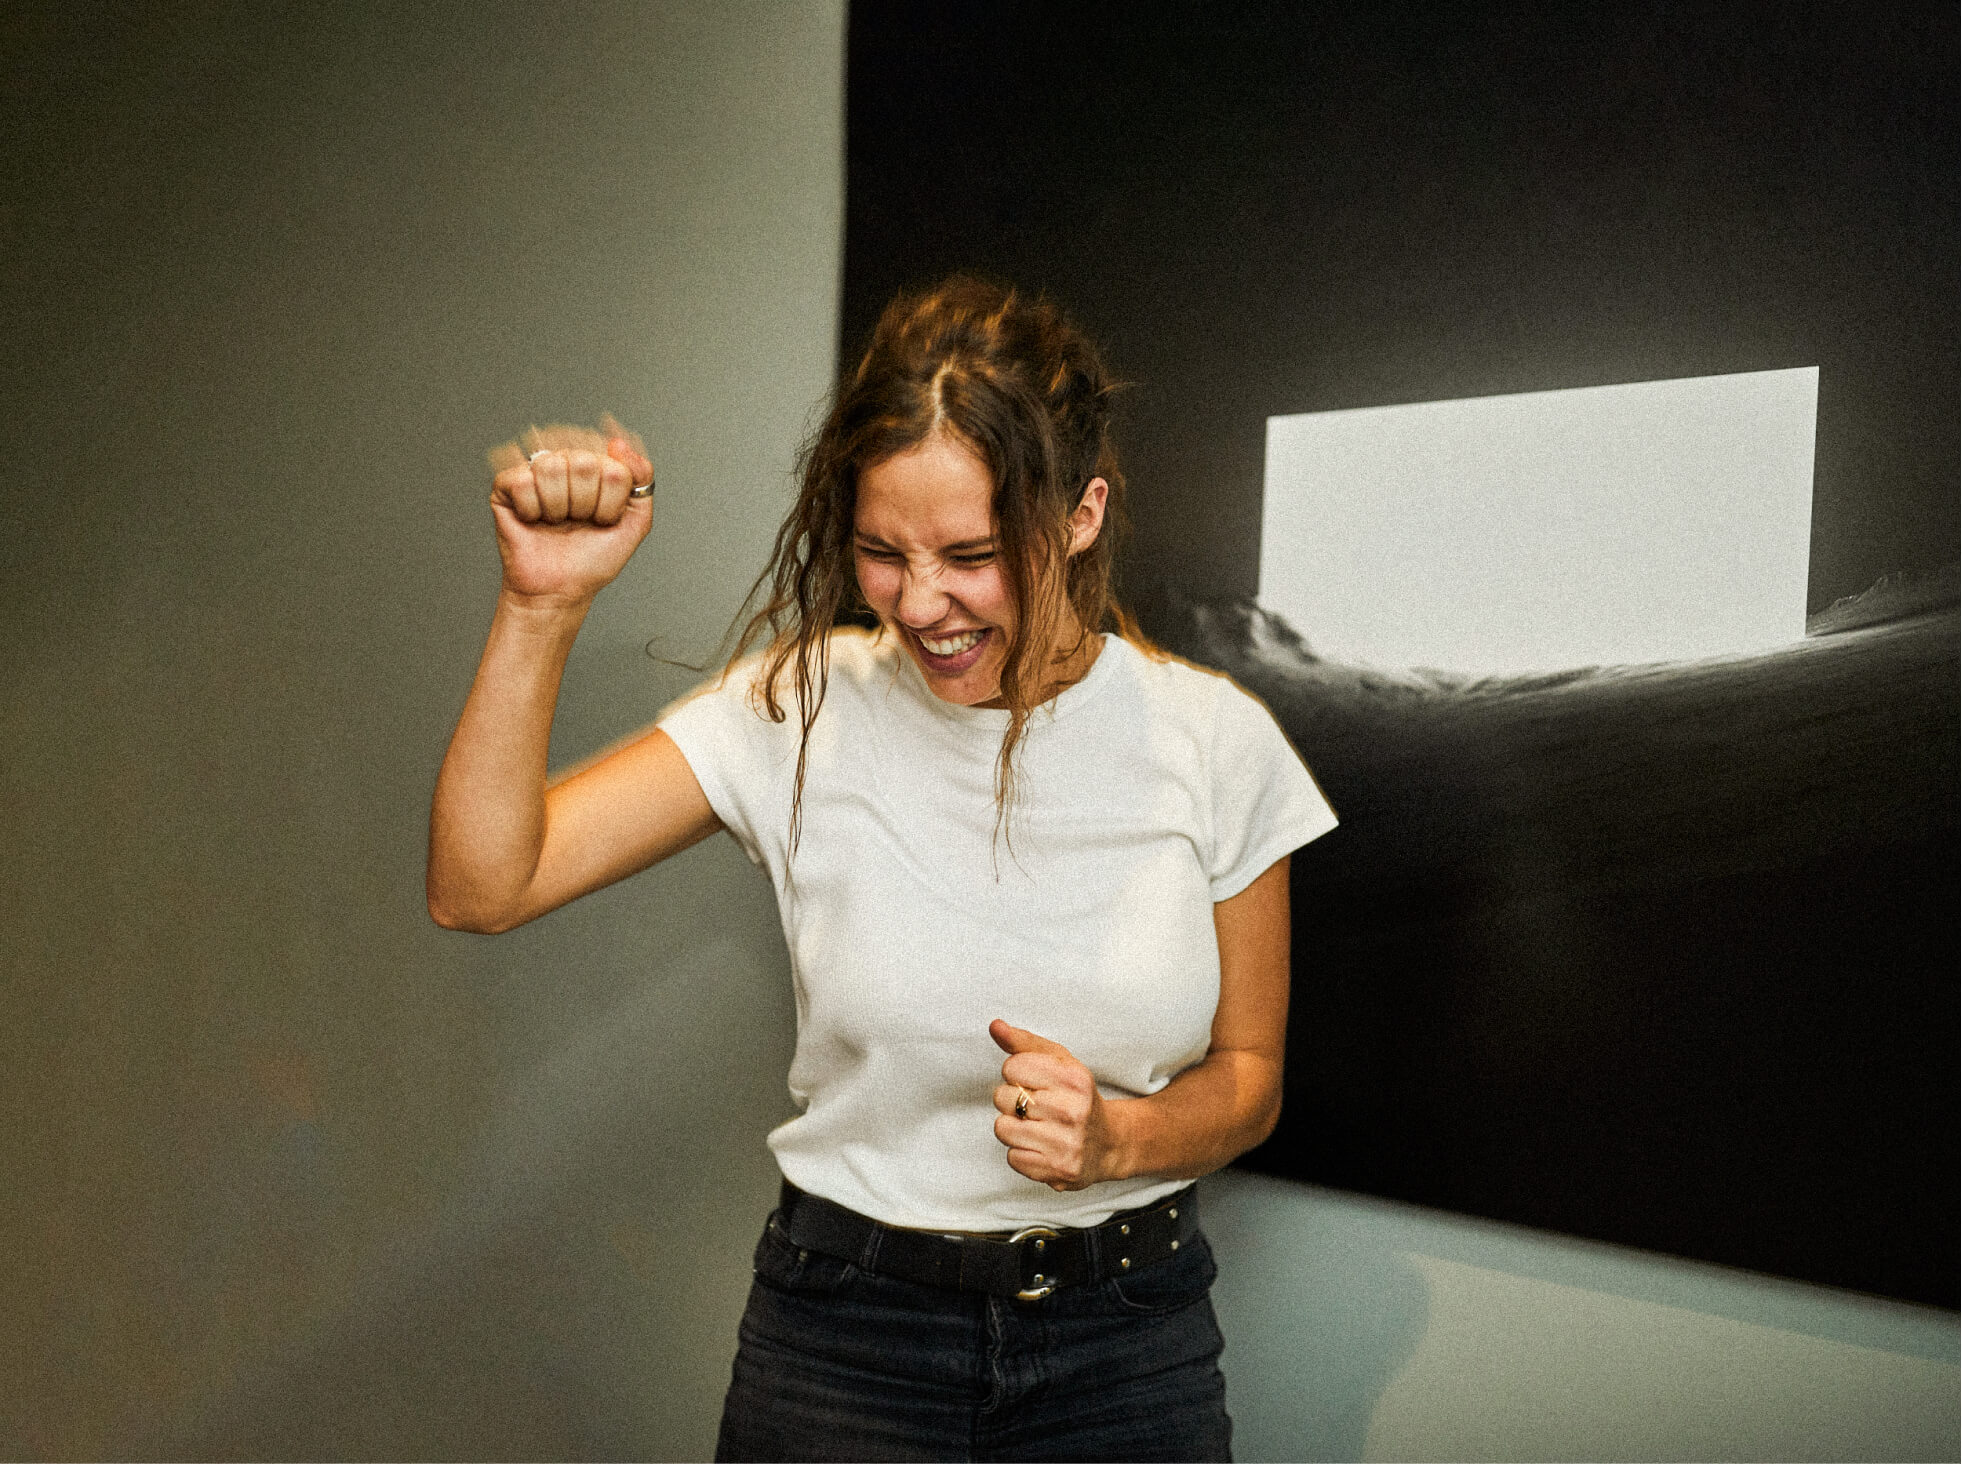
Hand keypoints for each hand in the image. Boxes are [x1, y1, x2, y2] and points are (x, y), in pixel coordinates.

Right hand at [484, 415, 654, 605]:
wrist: (560, 590)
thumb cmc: (592, 560)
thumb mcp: (635, 523)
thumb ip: (642, 479)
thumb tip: (619, 443)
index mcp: (600, 467)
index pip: (615, 465)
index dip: (612, 502)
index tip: (604, 518)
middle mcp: (568, 462)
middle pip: (584, 462)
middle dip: (586, 504)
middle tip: (579, 522)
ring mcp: (537, 471)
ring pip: (552, 466)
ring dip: (559, 507)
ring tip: (557, 521)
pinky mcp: (506, 484)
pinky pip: (522, 481)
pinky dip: (532, 510)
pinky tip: (534, 519)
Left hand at [990, 1019, 1118, 1190]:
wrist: (1109, 1144)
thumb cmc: (1077, 1098)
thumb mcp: (1060, 1063)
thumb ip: (1024, 1043)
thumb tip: (995, 1026)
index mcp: (1073, 1078)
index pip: (1012, 1066)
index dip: (1017, 1073)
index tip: (1035, 1082)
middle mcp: (1071, 1111)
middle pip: (1002, 1097)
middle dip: (1013, 1100)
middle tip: (1037, 1107)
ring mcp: (1065, 1144)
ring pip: (1002, 1128)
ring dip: (1013, 1128)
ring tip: (1036, 1127)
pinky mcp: (1057, 1171)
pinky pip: (1012, 1157)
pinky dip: (1021, 1153)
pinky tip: (1042, 1147)